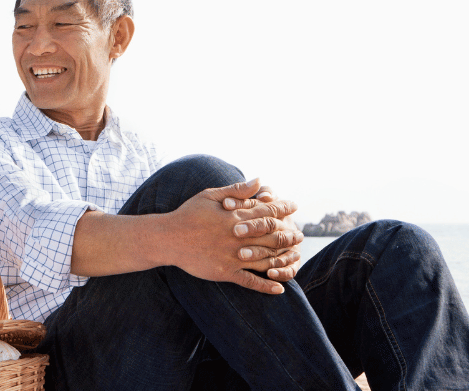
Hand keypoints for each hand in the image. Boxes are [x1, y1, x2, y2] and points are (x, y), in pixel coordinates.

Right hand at [159, 179, 299, 293]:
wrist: (168, 238)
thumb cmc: (188, 214)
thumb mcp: (210, 195)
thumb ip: (237, 190)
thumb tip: (260, 181)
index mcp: (236, 216)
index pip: (268, 211)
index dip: (284, 208)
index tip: (294, 206)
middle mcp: (239, 236)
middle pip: (273, 236)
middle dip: (289, 235)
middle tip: (300, 235)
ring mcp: (233, 256)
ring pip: (266, 259)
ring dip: (284, 259)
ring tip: (295, 257)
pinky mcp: (225, 271)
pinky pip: (251, 281)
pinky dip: (266, 285)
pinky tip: (279, 287)